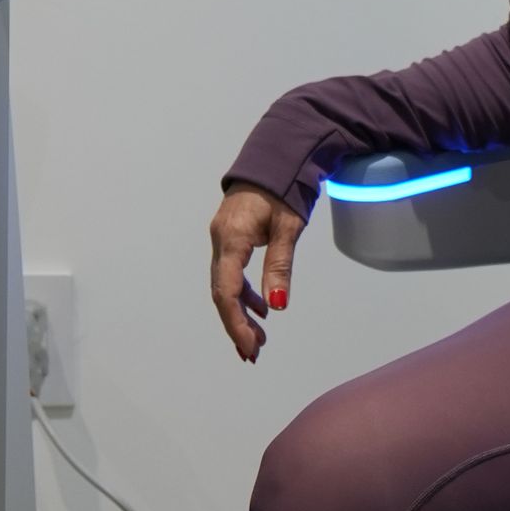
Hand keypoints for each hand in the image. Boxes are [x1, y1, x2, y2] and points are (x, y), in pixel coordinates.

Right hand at [210, 187, 304, 362]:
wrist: (275, 157)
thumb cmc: (284, 187)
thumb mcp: (288, 227)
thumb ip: (280, 265)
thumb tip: (277, 304)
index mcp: (231, 238)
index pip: (226, 291)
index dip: (236, 323)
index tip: (250, 347)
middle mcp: (221, 241)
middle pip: (221, 293)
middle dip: (235, 325)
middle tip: (253, 353)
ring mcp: (223, 239)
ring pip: (225, 285)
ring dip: (240, 313)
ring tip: (259, 339)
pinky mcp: (231, 238)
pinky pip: (231, 273)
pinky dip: (244, 294)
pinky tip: (263, 308)